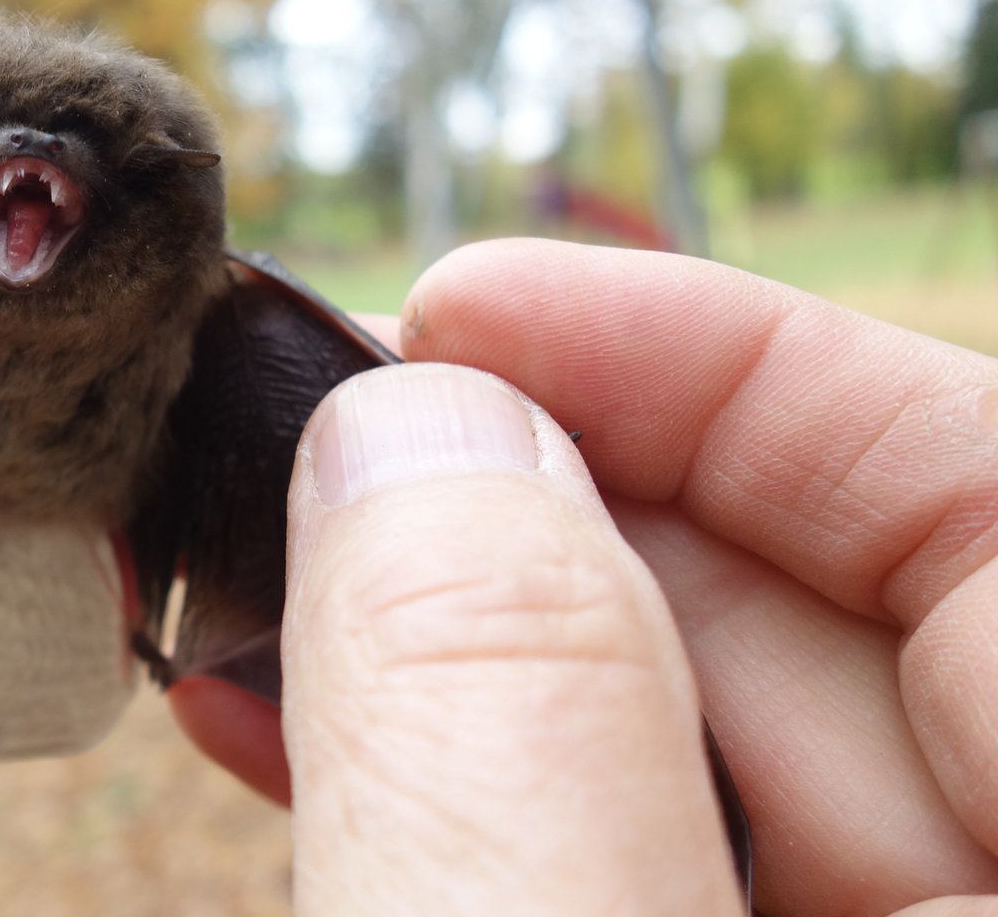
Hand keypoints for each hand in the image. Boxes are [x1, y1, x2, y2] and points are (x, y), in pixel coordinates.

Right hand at [179, 239, 997, 913]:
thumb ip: (525, 722)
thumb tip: (416, 433)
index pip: (981, 495)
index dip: (723, 361)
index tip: (459, 309)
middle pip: (813, 619)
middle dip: (529, 509)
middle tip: (299, 448)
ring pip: (695, 758)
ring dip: (449, 658)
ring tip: (245, 585)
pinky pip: (620, 872)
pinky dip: (460, 800)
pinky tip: (277, 724)